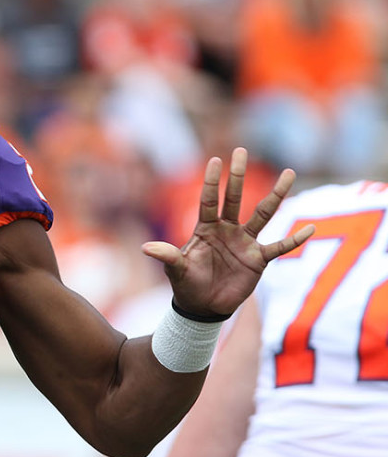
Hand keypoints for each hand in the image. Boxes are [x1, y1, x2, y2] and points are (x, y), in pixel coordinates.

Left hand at [142, 148, 313, 317]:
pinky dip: (294, 240)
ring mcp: (244, 242)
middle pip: (235, 198)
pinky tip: (310, 228)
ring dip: (276, 195)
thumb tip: (146, 248)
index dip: (211, 183)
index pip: (209, 201)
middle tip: (241, 150)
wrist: (204, 306)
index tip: (214, 160)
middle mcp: (227, 229)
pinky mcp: (258, 259)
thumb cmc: (187, 284)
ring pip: (264, 214)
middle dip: (238, 176)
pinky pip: (279, 247)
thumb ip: (168, 257)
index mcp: (205, 228)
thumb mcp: (177, 271)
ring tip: (289, 173)